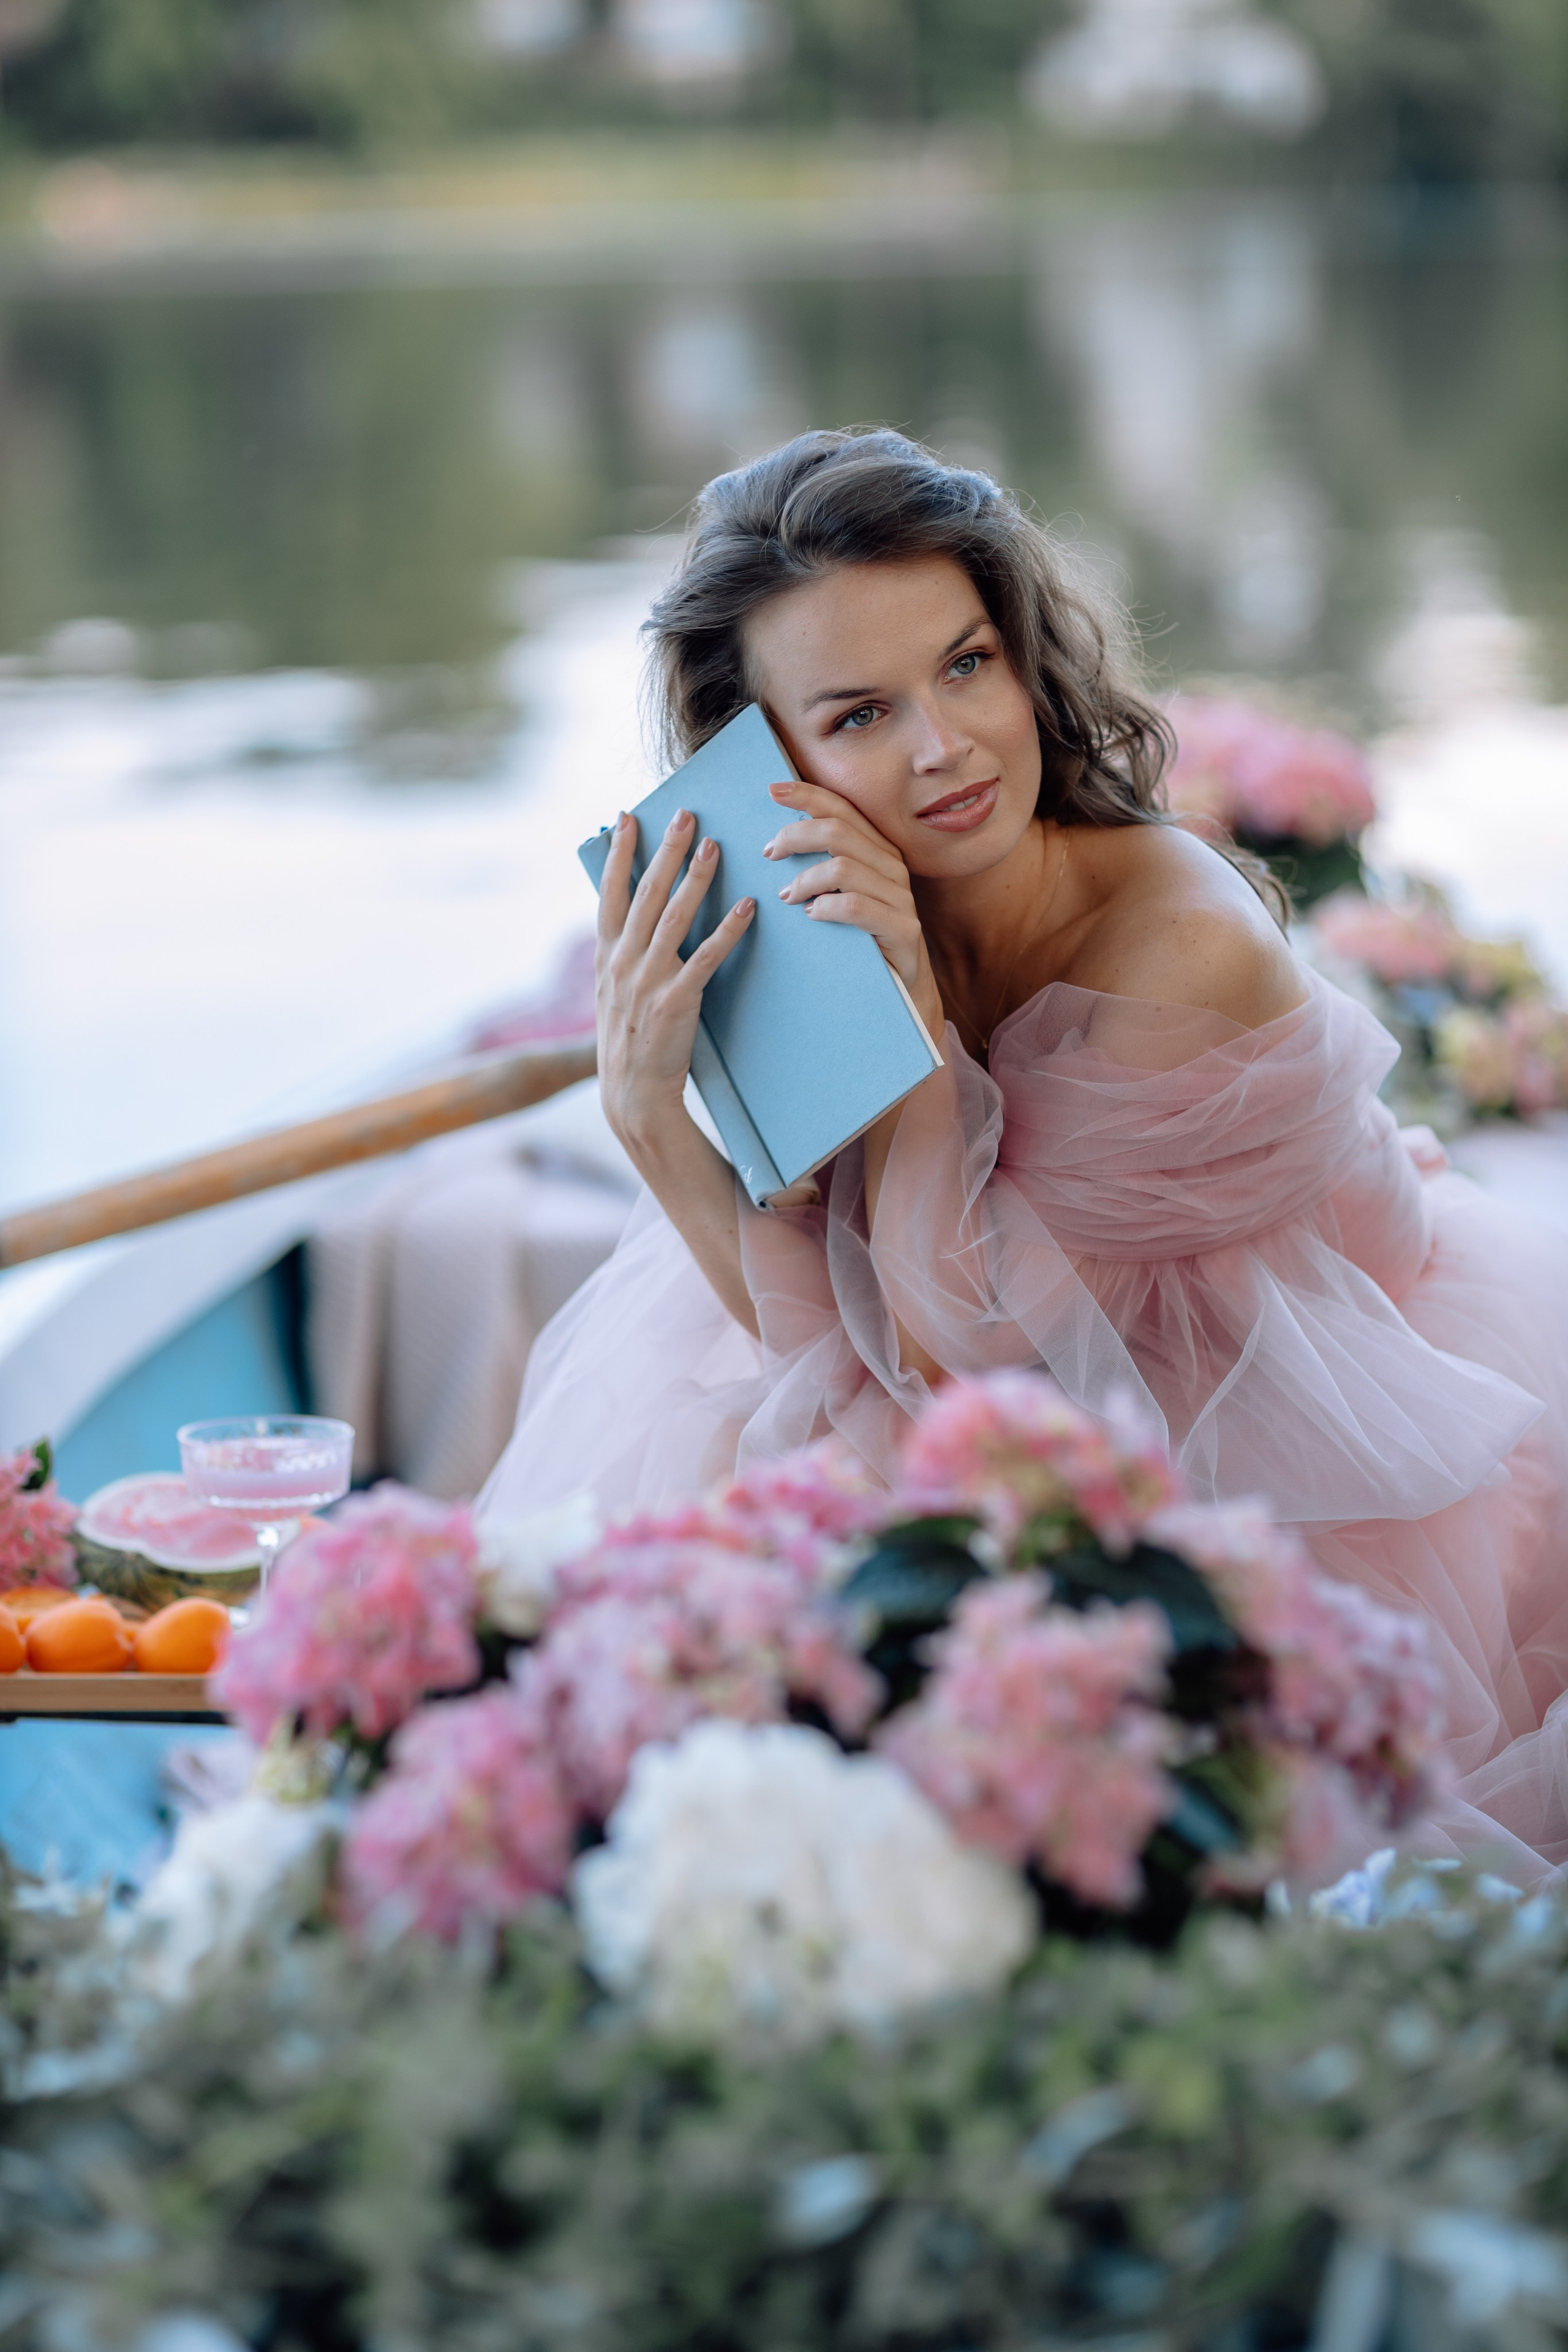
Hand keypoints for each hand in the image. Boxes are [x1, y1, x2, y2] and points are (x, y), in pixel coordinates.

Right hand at [595, 805, 755, 1153]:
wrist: (632, 1094)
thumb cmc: (627, 1042)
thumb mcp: (611, 993)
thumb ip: (620, 955)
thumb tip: (631, 920)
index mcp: (605, 956)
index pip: (609, 893)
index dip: (618, 854)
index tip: (627, 818)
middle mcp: (622, 962)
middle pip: (644, 894)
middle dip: (664, 851)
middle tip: (685, 815)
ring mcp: (647, 981)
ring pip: (672, 917)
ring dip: (695, 879)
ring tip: (714, 846)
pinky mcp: (676, 1002)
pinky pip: (705, 958)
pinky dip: (727, 930)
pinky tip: (747, 908)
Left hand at [764, 781, 942, 1031]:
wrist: (904, 992)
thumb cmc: (863, 939)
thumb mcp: (843, 895)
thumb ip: (823, 867)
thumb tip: (778, 841)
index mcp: (879, 851)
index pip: (844, 809)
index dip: (808, 795)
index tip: (772, 790)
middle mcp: (893, 867)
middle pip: (839, 831)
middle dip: (796, 835)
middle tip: (769, 853)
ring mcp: (901, 898)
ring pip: (844, 867)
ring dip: (806, 879)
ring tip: (787, 896)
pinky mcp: (902, 929)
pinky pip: (856, 906)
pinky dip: (826, 908)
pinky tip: (812, 916)